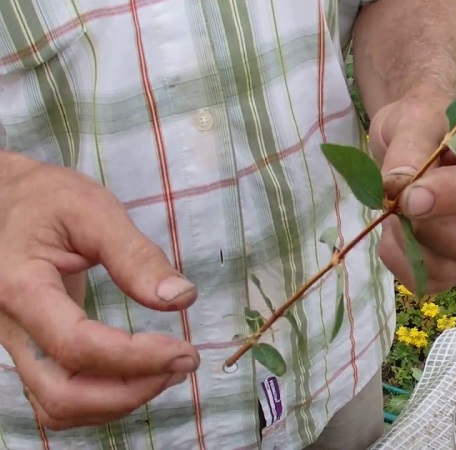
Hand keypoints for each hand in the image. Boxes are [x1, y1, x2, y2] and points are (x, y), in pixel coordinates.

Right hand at [0, 152, 199, 429]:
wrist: (7, 201)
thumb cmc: (49, 200)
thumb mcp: (94, 211)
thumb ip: (136, 255)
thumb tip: (182, 298)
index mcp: (22, 287)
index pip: (76, 344)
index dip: (136, 358)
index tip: (185, 350)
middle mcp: (11, 327)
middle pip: (62, 393)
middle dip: (129, 391)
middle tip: (183, 363)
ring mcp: (17, 344)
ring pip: (57, 406)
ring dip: (118, 402)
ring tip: (168, 370)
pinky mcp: (31, 350)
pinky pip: (59, 397)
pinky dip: (102, 401)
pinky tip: (140, 376)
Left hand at [369, 92, 455, 293]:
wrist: (418, 139)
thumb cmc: (427, 122)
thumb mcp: (416, 118)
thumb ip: (410, 148)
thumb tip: (398, 188)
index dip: (455, 195)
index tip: (409, 195)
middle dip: (431, 232)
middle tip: (397, 205)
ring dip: (410, 247)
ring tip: (392, 211)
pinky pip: (432, 282)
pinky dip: (402, 261)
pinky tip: (395, 232)